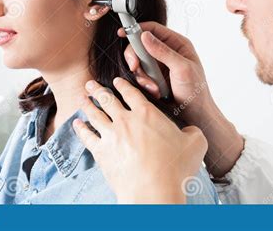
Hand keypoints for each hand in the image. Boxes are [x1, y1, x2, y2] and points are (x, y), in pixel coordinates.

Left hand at [73, 77, 207, 203]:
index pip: (131, 92)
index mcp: (147, 113)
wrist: (154, 191)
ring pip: (94, 114)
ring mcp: (111, 136)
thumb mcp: (195, 144)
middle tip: (90, 84)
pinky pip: (87, 136)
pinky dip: (80, 128)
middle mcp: (126, 120)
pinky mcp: (102, 153)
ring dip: (87, 104)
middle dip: (98, 90)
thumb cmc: (176, 168)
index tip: (117, 81)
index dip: (123, 84)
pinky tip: (77, 124)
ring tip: (81, 98)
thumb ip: (192, 132)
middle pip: (107, 99)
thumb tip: (189, 132)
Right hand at [118, 22, 243, 176]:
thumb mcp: (181, 68)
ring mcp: (160, 65)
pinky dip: (144, 84)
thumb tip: (145, 35)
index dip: (137, 29)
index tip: (122, 33)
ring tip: (154, 88)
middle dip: (136, 57)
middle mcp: (167, 52)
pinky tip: (155, 92)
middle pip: (141, 45)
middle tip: (135, 67)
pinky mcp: (154, 78)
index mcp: (177, 44)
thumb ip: (163, 51)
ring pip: (139, 62)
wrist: (195, 115)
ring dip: (143, 76)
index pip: (154, 29)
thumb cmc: (195, 91)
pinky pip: (140, 76)